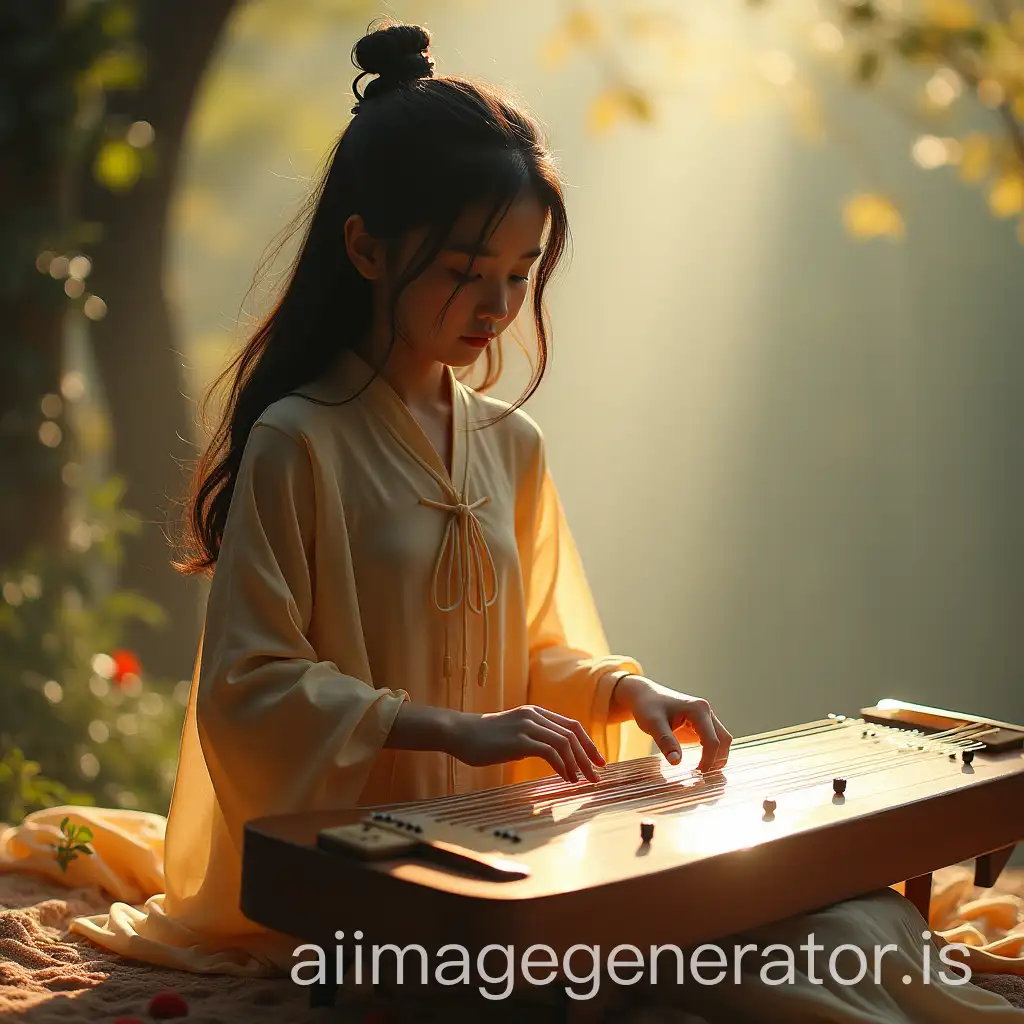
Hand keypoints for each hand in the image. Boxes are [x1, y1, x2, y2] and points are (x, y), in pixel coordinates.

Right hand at [447, 705, 604, 782]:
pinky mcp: (520, 740)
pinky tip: (566, 779)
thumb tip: (549, 755)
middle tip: (597, 775)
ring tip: (583, 781)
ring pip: (565, 742)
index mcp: (535, 713)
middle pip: (573, 733)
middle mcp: (535, 716)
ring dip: (578, 763)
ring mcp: (527, 726)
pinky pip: (550, 752)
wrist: (459, 733)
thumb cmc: (483, 739)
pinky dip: (563, 766)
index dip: (588, 743)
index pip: (571, 725)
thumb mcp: (514, 734)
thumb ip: (532, 739)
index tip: (598, 760)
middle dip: (588, 755)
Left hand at [613, 675, 731, 771]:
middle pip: (723, 740)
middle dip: (717, 759)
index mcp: (698, 709)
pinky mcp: (702, 725)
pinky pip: (714, 740)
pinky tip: (701, 765)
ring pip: (722, 740)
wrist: (644, 697)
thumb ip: (666, 741)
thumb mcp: (652, 724)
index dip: (708, 760)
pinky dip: (712, 753)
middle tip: (702, 776)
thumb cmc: (647, 707)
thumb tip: (676, 762)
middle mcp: (706, 712)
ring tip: (702, 773)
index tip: (697, 774)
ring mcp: (706, 718)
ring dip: (717, 757)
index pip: (712, 740)